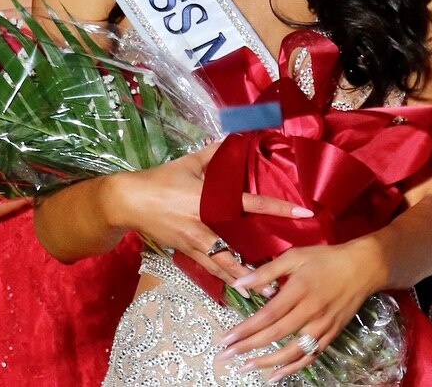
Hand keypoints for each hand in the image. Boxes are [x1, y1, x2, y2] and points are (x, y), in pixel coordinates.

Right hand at [110, 143, 313, 285]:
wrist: (129, 201)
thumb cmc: (161, 179)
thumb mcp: (190, 162)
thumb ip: (217, 152)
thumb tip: (239, 137)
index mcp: (209, 200)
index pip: (251, 205)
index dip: (278, 209)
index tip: (302, 214)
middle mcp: (205, 226)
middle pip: (238, 250)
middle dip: (260, 265)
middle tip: (284, 276)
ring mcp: (195, 243)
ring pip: (224, 267)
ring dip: (245, 280)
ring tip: (267, 292)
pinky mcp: (186, 252)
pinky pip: (210, 268)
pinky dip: (226, 278)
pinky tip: (240, 287)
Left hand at [216, 240, 382, 382]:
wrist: (364, 268)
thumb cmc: (326, 259)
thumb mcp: (296, 256)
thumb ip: (267, 271)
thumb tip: (240, 283)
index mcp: (299, 290)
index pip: (267, 315)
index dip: (245, 329)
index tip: (226, 338)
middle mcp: (310, 312)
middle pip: (275, 335)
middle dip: (248, 347)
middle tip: (225, 356)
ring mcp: (322, 326)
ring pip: (292, 351)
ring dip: (267, 362)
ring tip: (245, 368)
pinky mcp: (331, 335)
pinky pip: (309, 356)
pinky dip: (292, 368)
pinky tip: (275, 376)